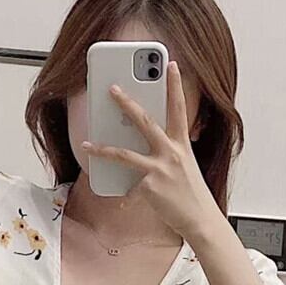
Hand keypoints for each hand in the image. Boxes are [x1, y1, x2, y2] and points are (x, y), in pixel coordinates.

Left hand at [80, 60, 221, 238]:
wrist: (199, 219)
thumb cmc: (191, 193)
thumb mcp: (184, 166)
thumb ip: (168, 152)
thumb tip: (145, 145)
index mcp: (182, 145)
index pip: (179, 109)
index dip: (175, 86)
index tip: (171, 65)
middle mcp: (171, 153)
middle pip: (144, 122)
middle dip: (126, 103)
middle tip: (112, 89)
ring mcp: (160, 169)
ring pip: (124, 155)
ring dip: (102, 149)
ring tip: (86, 145)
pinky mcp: (150, 187)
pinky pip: (129, 188)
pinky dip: (125, 195)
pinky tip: (122, 201)